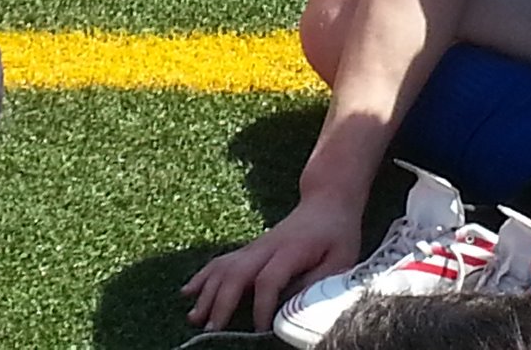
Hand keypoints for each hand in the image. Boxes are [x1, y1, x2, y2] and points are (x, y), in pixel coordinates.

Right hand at [181, 195, 361, 333]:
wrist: (326, 202)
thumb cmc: (336, 233)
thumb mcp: (341, 259)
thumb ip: (318, 283)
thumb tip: (294, 306)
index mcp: (290, 250)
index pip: (268, 280)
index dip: (261, 306)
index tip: (259, 329)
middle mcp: (265, 247)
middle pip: (236, 273)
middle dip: (221, 302)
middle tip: (212, 329)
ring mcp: (254, 247)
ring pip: (223, 268)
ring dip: (206, 293)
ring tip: (194, 317)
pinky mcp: (249, 250)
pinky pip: (221, 263)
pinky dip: (202, 277)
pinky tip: (188, 291)